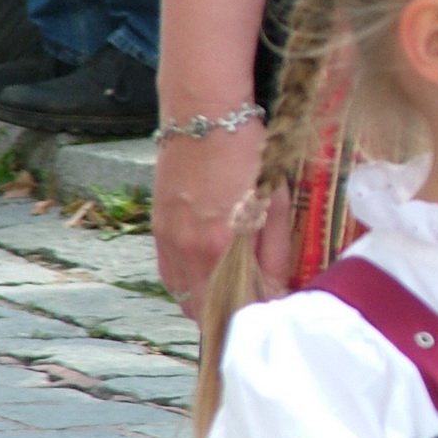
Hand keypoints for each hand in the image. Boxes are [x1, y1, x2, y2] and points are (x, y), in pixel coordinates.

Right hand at [153, 123, 291, 319]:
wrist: (204, 117)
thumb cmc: (248, 155)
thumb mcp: (274, 203)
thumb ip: (275, 253)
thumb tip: (279, 290)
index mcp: (221, 247)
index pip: (233, 308)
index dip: (250, 320)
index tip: (267, 321)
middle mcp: (188, 251)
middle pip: (203, 312)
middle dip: (228, 320)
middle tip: (251, 315)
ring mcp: (168, 241)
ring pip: (183, 296)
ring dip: (205, 305)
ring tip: (232, 300)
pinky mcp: (158, 229)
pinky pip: (169, 274)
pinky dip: (187, 285)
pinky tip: (207, 277)